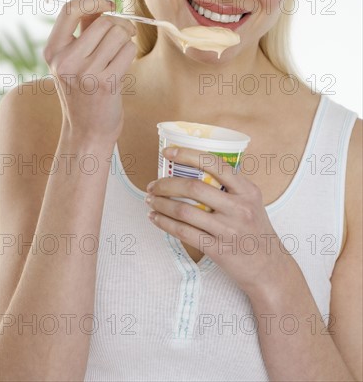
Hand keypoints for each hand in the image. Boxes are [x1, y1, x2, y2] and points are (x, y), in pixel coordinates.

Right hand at [43, 0, 136, 141]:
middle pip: (104, 21)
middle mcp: (65, 61)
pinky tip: (123, 65)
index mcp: (52, 51)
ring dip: (126, 39)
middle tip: (122, 35)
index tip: (108, 5)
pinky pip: (128, 51)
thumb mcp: (74, 56)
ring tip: (121, 51)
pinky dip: (130, 53)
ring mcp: (85, 73)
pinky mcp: (105, 83)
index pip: (71, 9)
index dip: (94, 1)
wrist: (88, 130)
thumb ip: (83, 22)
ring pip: (118, 34)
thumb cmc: (83, 89)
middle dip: (119, 24)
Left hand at [146, 146, 291, 294]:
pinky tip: (156, 219)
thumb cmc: (255, 230)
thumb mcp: (252, 202)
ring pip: (184, 211)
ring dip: (161, 204)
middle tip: (153, 185)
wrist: (270, 268)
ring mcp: (228, 229)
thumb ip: (230, 186)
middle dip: (166, 184)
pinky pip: (184, 233)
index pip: (214, 164)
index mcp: (247, 190)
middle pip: (194, 188)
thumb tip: (194, 168)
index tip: (168, 152)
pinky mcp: (218, 250)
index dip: (188, 155)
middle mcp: (239, 207)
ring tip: (150, 201)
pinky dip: (165, 224)